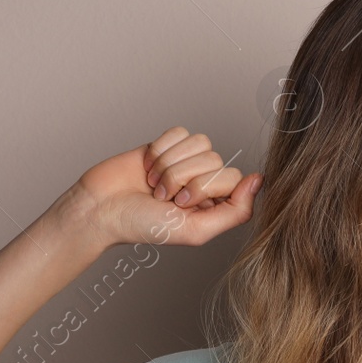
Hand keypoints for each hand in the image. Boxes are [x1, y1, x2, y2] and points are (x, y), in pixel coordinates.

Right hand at [71, 127, 263, 248]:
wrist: (101, 208)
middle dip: (183, 178)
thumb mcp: (195, 230)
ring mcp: (186, 161)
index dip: (204, 188)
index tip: (182, 205)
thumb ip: (236, 211)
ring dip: (170, 164)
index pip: (233, 179)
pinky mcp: (166, 144)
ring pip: (200, 143)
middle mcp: (205, 180)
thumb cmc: (144, 225)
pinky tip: (147, 167)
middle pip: (216, 159)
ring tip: (153, 184)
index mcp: (216, 203)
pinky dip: (160, 150)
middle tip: (162, 197)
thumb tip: (260, 180)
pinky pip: (179, 132)